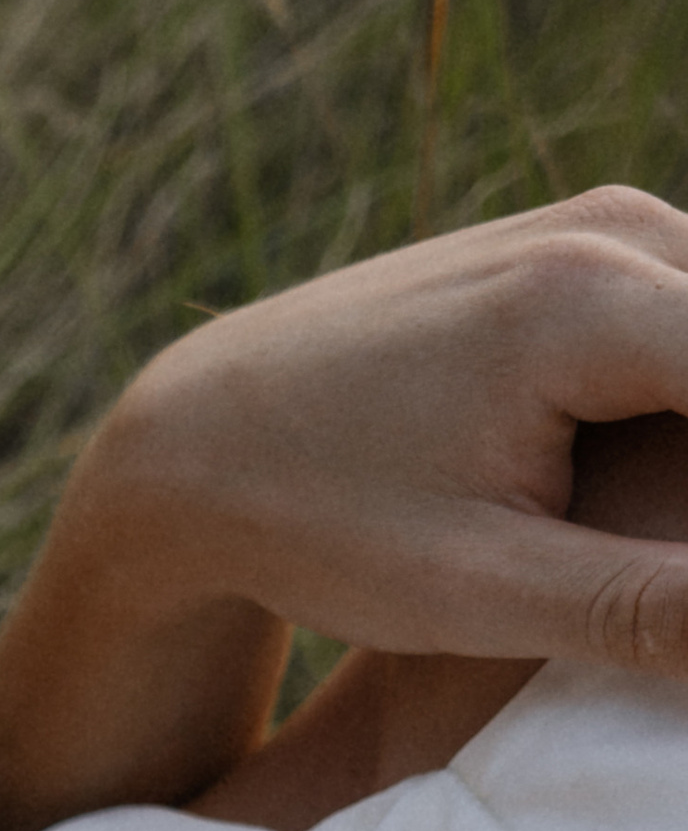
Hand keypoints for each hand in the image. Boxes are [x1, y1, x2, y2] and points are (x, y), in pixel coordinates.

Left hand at [86, 188, 687, 673]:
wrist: (193, 442)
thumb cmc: (319, 525)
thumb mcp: (481, 591)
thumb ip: (645, 605)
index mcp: (588, 303)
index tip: (680, 572)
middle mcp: (608, 230)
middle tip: (670, 569)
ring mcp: (596, 224)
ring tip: (656, 538)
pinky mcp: (581, 247)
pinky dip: (685, 398)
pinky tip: (656, 496)